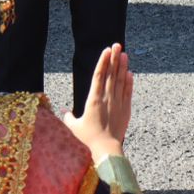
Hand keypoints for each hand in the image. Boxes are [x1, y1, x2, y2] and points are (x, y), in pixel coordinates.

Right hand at [62, 44, 132, 161]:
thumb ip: (69, 118)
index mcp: (93, 100)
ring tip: (125, 54)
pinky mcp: (125, 109)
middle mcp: (107, 98)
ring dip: (123, 66)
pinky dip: (129, 82)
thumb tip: (64, 112)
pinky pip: (128, 92)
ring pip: (121, 80)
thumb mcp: (74, 128)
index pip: (98, 76)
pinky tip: (130, 73)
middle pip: (111, 74)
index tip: (106, 50)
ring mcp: (118, 103)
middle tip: (117, 44)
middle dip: (114, 58)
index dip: (103, 61)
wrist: (105, 149)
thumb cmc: (87, 140)